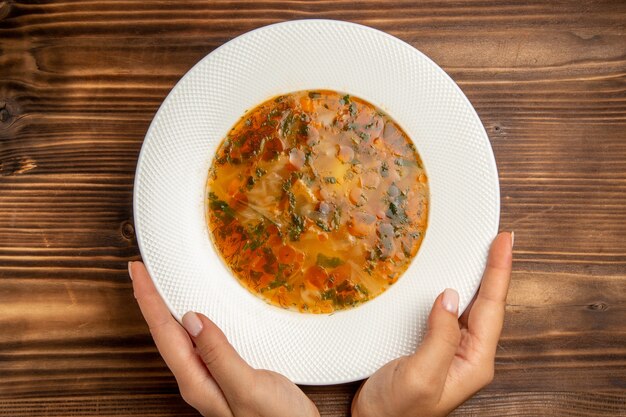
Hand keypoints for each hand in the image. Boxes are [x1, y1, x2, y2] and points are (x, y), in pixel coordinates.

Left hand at [129, 261, 318, 416]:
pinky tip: (195, 316)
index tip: (137, 271)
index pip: (164, 333)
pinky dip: (191, 321)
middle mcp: (198, 380)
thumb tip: (192, 319)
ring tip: (158, 288)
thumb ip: (219, 355)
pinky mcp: (226, 374)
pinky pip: (200, 342)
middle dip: (151, 301)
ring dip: (167, 310)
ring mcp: (211, 378)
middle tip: (142, 273)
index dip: (149, 299)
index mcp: (196, 382)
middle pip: (165, 334)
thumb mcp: (248, 388)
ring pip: (181, 337)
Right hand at [351, 232, 512, 416]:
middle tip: (501, 241)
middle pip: (489, 304)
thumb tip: (450, 297)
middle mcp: (469, 355)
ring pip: (473, 307)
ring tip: (487, 254)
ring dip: (480, 278)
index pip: (492, 306)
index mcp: (474, 361)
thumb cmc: (396, 411)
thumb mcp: (420, 375)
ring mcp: (453, 351)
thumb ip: (440, 337)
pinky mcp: (436, 348)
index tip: (504, 242)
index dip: (499, 271)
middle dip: (496, 270)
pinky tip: (454, 282)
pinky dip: (457, 290)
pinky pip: (452, 313)